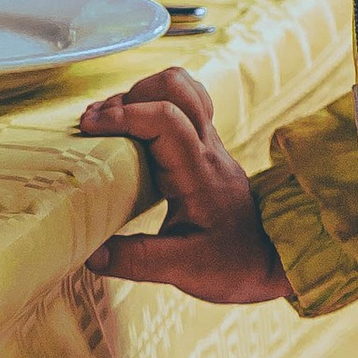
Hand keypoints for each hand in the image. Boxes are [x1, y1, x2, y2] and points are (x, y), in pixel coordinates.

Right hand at [81, 66, 289, 302]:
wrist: (268, 259)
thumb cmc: (231, 263)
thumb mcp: (183, 270)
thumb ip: (136, 261)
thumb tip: (91, 253)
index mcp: (199, 172)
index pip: (166, 120)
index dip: (125, 114)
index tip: (89, 126)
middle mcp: (207, 147)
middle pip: (177, 87)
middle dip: (131, 95)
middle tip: (98, 124)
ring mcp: (209, 143)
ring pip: (183, 89)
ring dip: (143, 93)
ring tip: (112, 123)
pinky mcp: (204, 147)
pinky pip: (184, 105)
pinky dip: (155, 103)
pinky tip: (136, 129)